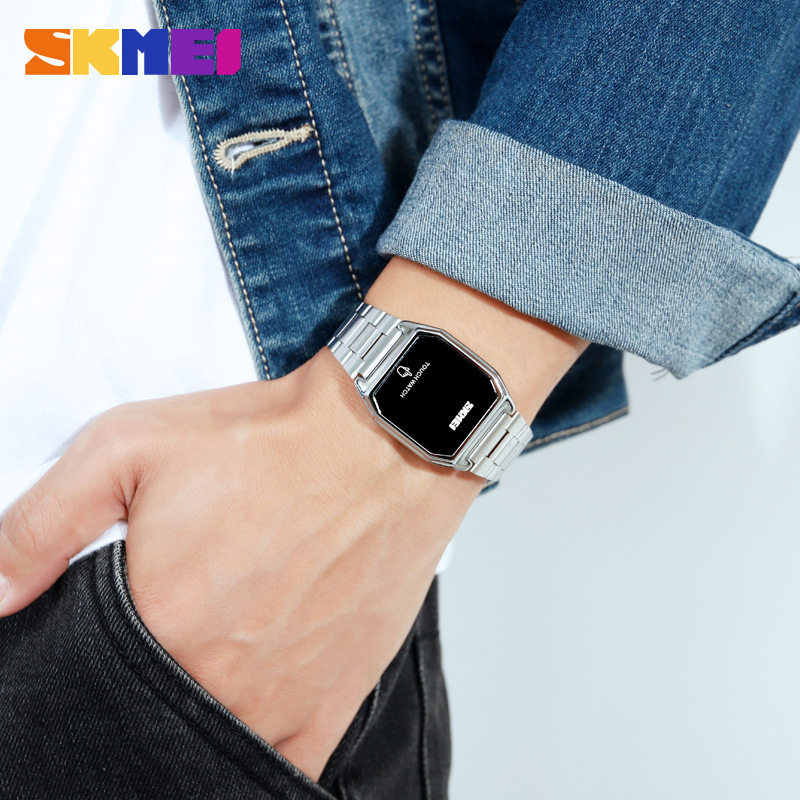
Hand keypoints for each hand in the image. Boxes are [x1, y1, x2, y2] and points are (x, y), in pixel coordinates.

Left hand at [0, 256, 586, 779]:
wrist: (382, 440)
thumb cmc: (267, 441)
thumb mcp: (129, 447)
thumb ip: (41, 523)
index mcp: (161, 626)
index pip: (87, 691)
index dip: (90, 669)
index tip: (117, 637)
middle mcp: (220, 679)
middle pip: (150, 721)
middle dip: (145, 687)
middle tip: (175, 630)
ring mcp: (283, 699)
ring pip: (210, 746)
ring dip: (198, 714)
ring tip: (211, 658)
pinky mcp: (335, 699)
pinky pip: (280, 764)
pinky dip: (253, 749)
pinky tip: (247, 709)